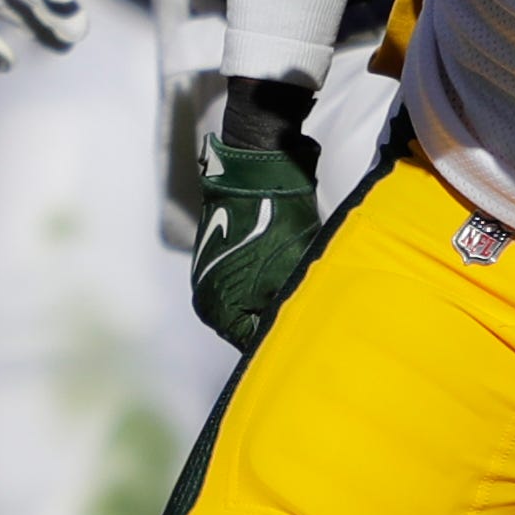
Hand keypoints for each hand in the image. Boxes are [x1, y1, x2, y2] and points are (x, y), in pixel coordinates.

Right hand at [189, 82, 325, 348]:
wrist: (257, 173)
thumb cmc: (275, 225)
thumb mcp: (291, 276)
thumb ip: (288, 311)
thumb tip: (301, 334)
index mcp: (217, 308)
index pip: (252, 341)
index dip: (282, 335)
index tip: (309, 328)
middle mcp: (205, 297)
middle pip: (247, 323)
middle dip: (276, 317)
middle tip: (309, 312)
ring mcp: (209, 276)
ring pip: (248, 303)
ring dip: (272, 299)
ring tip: (300, 291)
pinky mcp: (219, 256)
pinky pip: (245, 283)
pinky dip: (266, 281)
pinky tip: (286, 270)